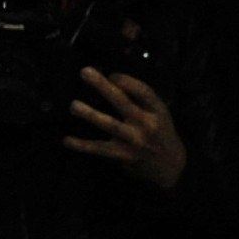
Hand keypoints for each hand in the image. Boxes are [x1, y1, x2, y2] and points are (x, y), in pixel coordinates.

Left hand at [64, 65, 186, 189]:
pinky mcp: (123, 156)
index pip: (143, 91)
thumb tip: (111, 81)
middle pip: (123, 102)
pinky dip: (82, 145)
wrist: (171, 166)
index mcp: (157, 111)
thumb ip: (141, 99)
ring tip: (73, 105)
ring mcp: (134, 141)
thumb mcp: (159, 113)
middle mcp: (146, 124)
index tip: (111, 75)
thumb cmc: (160, 132)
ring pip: (110, 125)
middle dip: (103, 87)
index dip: (126, 81)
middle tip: (85, 71)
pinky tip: (67, 140)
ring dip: (90, 115)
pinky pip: (100, 149)